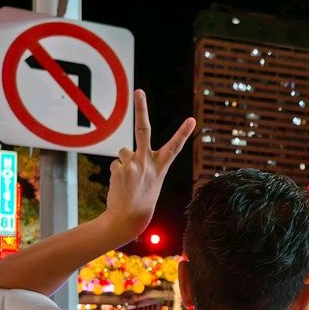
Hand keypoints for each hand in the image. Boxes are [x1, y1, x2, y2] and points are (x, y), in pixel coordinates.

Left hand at [104, 90, 195, 237]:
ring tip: (128, 182)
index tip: (192, 120)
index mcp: (161, 168)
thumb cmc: (141, 201)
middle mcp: (148, 163)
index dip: (183, 133)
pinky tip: (120, 186)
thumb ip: (142, 162)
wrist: (127, 219)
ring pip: (124, 153)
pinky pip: (116, 164)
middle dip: (141, 108)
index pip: (174, 147)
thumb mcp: (150, 181)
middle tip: (139, 90)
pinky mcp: (119, 168)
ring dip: (125, 163)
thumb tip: (124, 151)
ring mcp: (133, 164)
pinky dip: (117, 173)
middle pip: (143, 129)